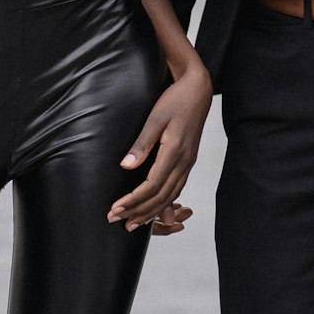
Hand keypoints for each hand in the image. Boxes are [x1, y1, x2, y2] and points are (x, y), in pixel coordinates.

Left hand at [107, 64, 211, 230]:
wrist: (198, 90)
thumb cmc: (176, 100)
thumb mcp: (155, 117)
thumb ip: (142, 143)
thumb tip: (126, 166)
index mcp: (175, 152)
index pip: (151, 186)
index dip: (132, 200)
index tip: (115, 209)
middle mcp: (184, 162)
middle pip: (161, 196)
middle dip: (138, 212)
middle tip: (118, 221)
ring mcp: (188, 163)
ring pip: (170, 196)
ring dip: (151, 212)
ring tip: (133, 223)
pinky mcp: (188, 161)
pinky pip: (176, 189)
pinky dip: (164, 203)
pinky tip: (155, 210)